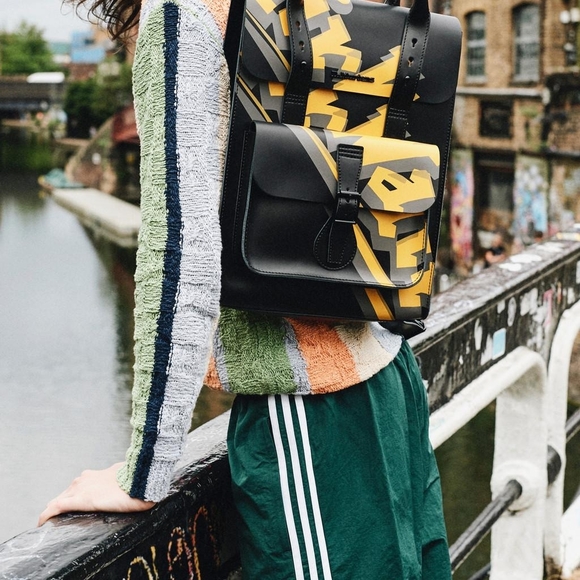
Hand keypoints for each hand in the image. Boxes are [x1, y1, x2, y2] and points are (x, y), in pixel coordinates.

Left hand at [38, 462, 155, 525]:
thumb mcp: (127, 480)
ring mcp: (81, 488)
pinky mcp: (80, 500)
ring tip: (50, 520)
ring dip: (54, 508)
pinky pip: (57, 507)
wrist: (141, 479)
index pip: (79, 486)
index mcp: (97, 475)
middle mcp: (86, 479)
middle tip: (57, 517)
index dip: (71, 496)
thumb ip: (121, 483)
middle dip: (61, 503)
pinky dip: (47, 514)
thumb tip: (127, 487)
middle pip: (66, 493)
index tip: (70, 504)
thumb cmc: (138, 480)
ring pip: (60, 499)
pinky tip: (42, 522)